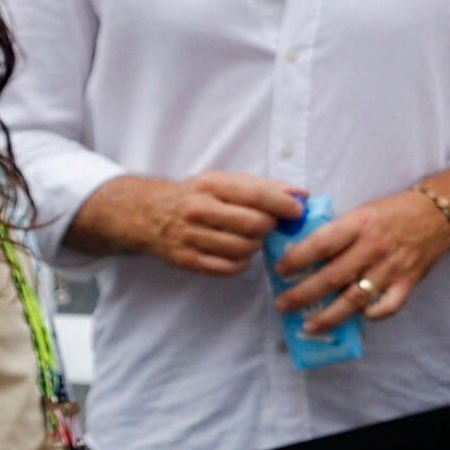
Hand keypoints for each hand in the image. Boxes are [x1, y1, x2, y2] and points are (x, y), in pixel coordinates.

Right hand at [145, 171, 298, 278]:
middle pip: (254, 225)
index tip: (297, 211)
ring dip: (256, 245)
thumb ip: (263, 187)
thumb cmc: (196, 196)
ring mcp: (192, 237)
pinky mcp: (188, 260)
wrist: (149, 214)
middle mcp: (199, 210)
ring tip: (252, 238)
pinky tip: (238, 252)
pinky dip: (241, 262)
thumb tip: (301, 194)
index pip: (257, 195)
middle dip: (270, 227)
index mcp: (211, 185)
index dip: (283, 205)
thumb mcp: (223, 181)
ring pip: (244, 249)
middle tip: (270, 225)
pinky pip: (229, 268)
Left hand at [275, 189, 449, 330]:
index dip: (297, 260)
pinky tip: (358, 319)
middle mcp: (373, 247)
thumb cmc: (392, 213)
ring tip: (308, 326)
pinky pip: (388, 307)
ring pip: (355, 299)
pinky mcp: (408, 283)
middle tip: (283, 305)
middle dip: (303, 295)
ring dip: (329, 316)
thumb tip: (302, 252)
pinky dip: (372, 315)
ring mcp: (391, 268)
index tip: (280, 271)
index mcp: (358, 224)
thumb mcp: (361, 212)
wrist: (437, 215)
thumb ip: (337, 232)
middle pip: (332, 277)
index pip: (321, 244)